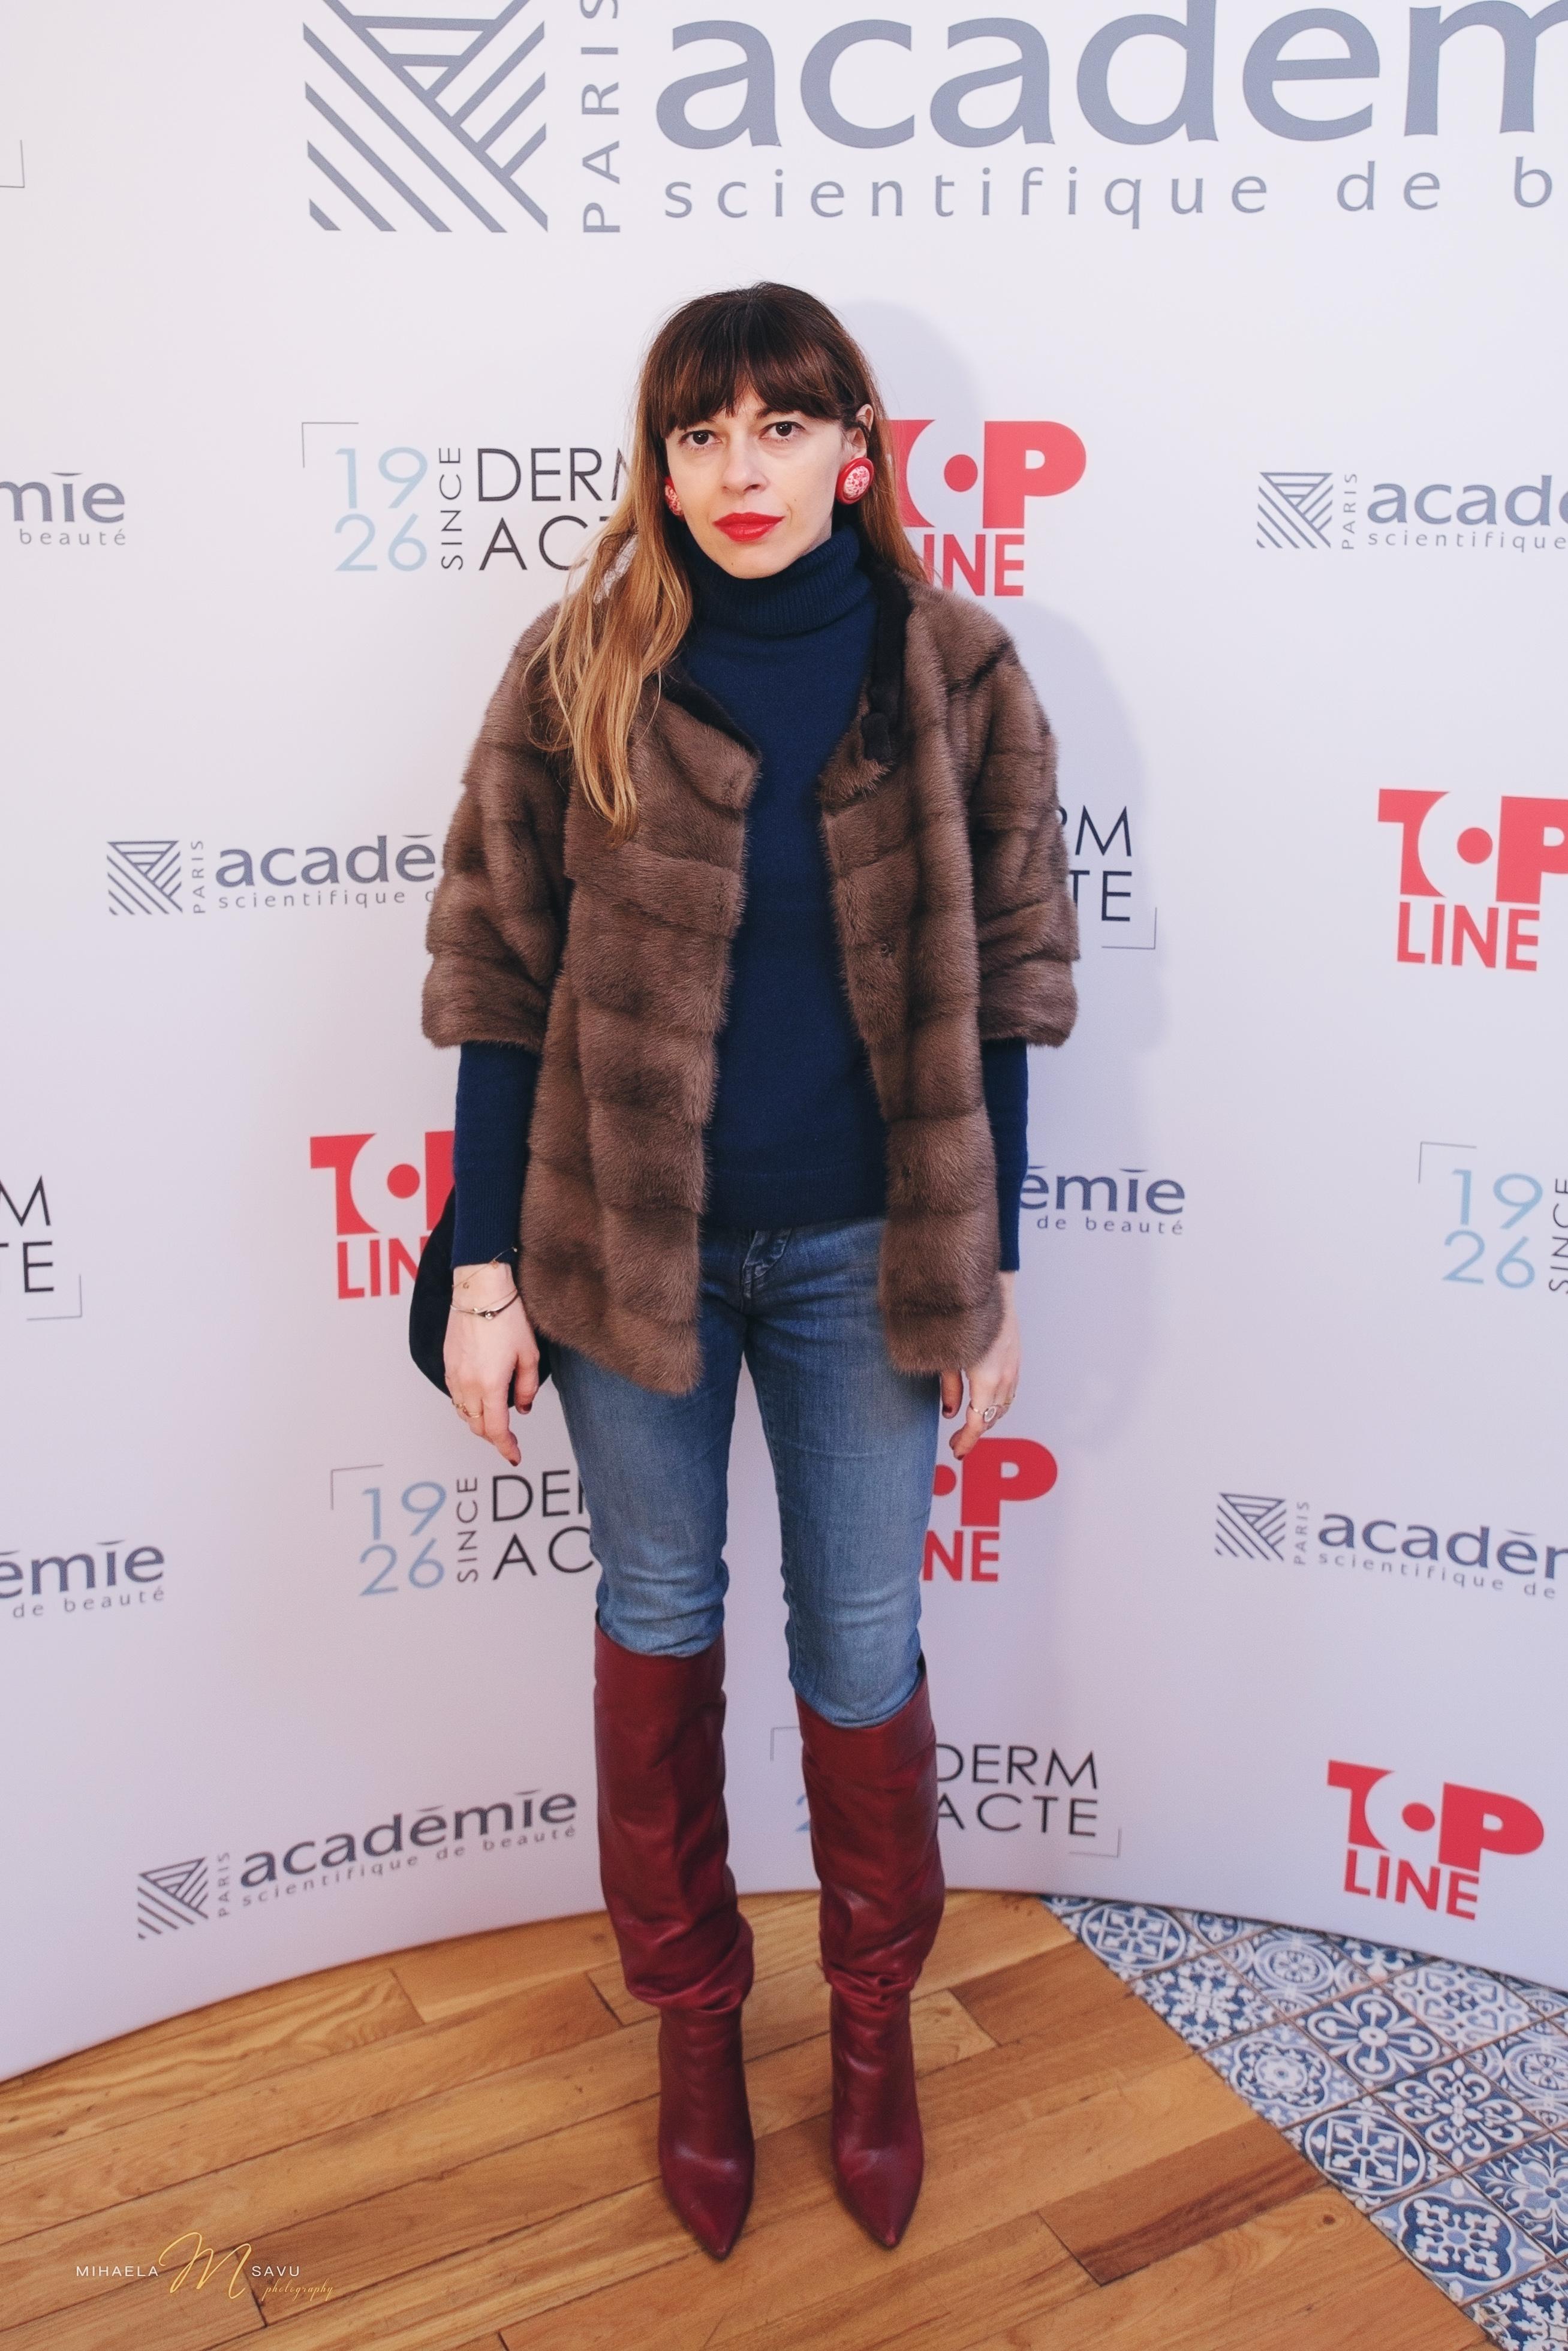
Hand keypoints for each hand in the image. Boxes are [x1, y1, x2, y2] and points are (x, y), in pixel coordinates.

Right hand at [444, 1263, 540, 1466]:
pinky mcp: (447, 1363)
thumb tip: (522, 1408)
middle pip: (477, 1426)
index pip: (496, 1430)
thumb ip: (526, 1387)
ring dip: (480, 1421)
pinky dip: (468, 1404)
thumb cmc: (507, 1316)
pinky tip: (481, 1398)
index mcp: (490, 1385)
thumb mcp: (529, 1355)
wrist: (480, 1291)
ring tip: (496, 1418)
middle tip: (508, 1438)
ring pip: (464, 1413)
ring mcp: (454, 1374)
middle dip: (493, 1436)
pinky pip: (456, 1396)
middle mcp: (467, 1383)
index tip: (514, 1454)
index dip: (506, 1447)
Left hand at [941, 1273, 1020, 1459]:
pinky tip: (986, 1403)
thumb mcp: (946, 1355)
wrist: (990, 1285)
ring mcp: (1013, 1366)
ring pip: (1004, 1405)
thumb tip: (950, 1412)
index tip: (957, 1451)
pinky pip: (1010, 1391)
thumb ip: (949, 1386)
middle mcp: (1004, 1376)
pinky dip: (998, 1403)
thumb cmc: (961, 1315)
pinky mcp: (1016, 1357)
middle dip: (976, 1432)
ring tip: (970, 1425)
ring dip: (988, 1418)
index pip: (978, 1421)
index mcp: (985, 1377)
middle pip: (992, 1416)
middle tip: (958, 1441)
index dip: (968, 1440)